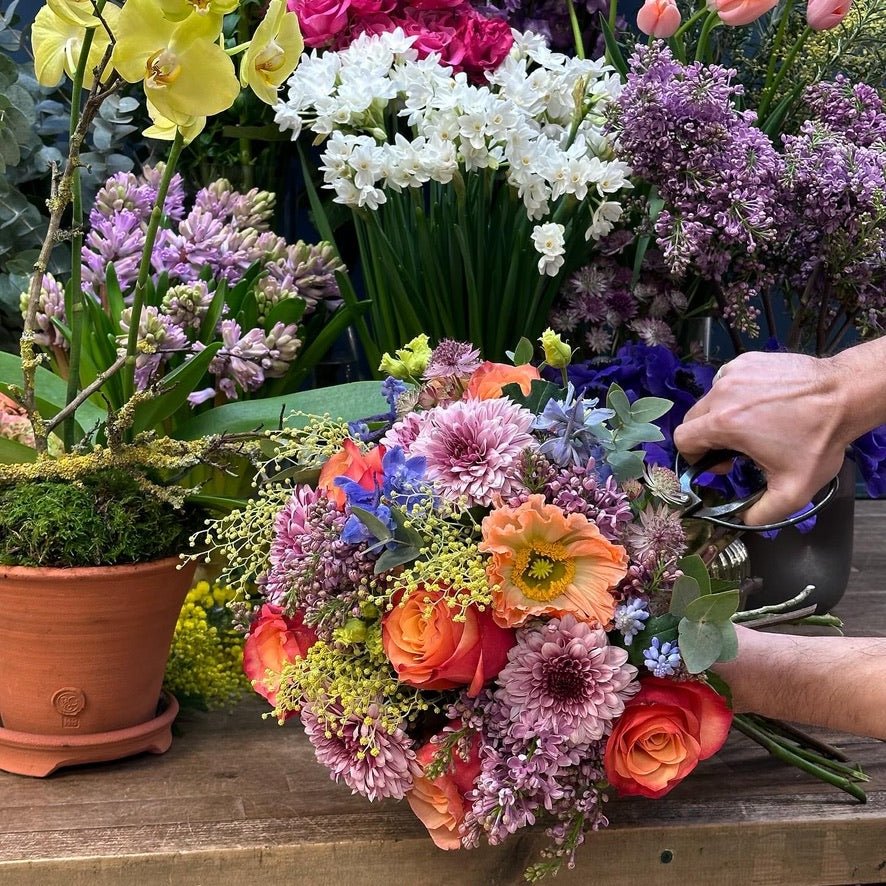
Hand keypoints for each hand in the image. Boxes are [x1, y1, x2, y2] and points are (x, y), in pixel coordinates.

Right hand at [673, 352, 848, 525]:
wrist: (846, 395)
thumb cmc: (820, 439)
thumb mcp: (793, 489)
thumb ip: (762, 513)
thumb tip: (743, 519)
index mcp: (725, 423)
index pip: (683, 439)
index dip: (696, 457)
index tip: (721, 463)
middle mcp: (723, 393)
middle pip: (693, 419)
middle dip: (707, 438)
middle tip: (736, 448)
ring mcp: (734, 372)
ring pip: (709, 400)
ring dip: (721, 416)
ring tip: (752, 425)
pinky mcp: (747, 360)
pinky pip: (727, 381)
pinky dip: (735, 395)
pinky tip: (760, 404)